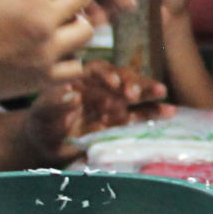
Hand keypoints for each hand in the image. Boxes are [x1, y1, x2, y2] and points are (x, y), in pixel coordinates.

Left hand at [19, 61, 169, 162]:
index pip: (97, 70)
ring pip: (135, 94)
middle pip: (121, 77)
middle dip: (130, 82)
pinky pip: (140, 114)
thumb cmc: (42, 124)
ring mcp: (113, 102)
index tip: (111, 83)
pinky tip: (170, 111)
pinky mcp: (121, 120)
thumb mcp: (42, 113)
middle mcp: (100, 86)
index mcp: (81, 78)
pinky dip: (154, 113)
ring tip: (161, 93)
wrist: (46, 143)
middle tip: (133, 94)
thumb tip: (71, 94)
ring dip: (148, 92)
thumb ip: (54, 103)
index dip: (106, 73)